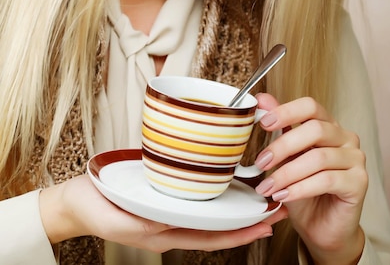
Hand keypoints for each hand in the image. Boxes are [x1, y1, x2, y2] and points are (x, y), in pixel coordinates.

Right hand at [40, 174, 285, 252]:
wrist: (76, 202)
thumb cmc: (96, 207)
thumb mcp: (120, 217)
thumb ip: (145, 223)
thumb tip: (170, 224)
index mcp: (164, 234)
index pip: (210, 238)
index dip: (239, 234)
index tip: (265, 225)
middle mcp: (172, 226)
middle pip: (217, 228)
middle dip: (247, 222)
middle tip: (278, 208)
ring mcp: (168, 214)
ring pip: (209, 215)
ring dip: (236, 209)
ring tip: (261, 198)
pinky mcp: (163, 199)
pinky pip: (194, 202)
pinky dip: (215, 198)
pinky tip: (225, 186)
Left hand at [254, 94, 367, 264]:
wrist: (321, 229)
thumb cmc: (303, 192)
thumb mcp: (286, 159)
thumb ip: (279, 128)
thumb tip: (263, 99)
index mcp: (328, 125)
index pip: (310, 106)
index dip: (287, 111)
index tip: (264, 123)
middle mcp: (346, 137)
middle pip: (314, 129)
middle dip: (283, 146)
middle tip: (261, 163)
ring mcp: (356, 159)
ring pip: (318, 157)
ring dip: (287, 173)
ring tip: (268, 187)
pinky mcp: (359, 182)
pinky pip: (327, 180)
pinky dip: (300, 188)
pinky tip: (283, 196)